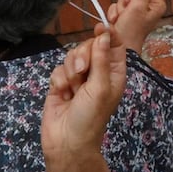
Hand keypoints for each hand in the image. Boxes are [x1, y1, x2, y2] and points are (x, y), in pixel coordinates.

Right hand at [42, 32, 124, 171]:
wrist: (67, 142)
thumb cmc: (91, 117)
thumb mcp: (101, 87)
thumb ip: (102, 60)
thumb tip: (104, 34)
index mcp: (114, 72)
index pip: (113, 45)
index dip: (107, 34)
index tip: (99, 29)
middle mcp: (97, 72)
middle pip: (90, 46)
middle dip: (83, 55)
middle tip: (82, 72)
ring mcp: (78, 78)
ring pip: (72, 56)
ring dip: (71, 70)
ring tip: (72, 89)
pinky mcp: (60, 84)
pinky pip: (58, 69)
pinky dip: (59, 80)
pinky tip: (62, 94)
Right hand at [108, 0, 163, 54]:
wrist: (116, 48)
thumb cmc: (130, 32)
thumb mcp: (137, 8)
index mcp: (156, 4)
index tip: (132, 2)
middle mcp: (148, 7)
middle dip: (125, 1)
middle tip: (125, 12)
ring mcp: (136, 12)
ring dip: (119, 8)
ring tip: (120, 18)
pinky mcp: (126, 16)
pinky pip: (117, 7)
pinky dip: (114, 13)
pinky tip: (115, 21)